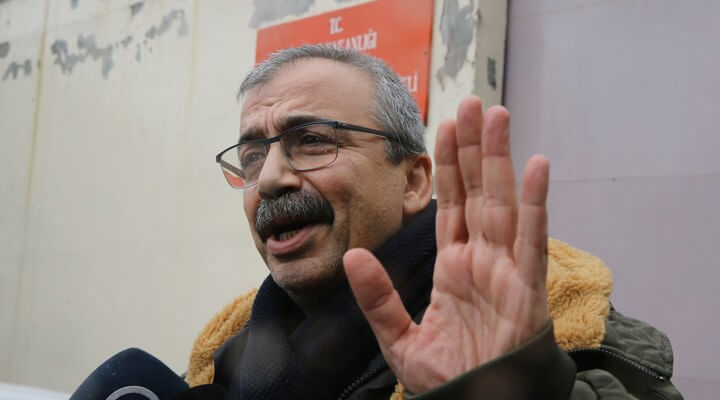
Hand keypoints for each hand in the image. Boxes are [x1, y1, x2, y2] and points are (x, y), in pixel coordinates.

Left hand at [343, 96, 550, 392]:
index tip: (445, 127)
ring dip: (501, 159)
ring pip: (504, 202)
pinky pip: (532, 238)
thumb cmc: (449, 379)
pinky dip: (536, 202)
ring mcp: (506, 269)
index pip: (452, 204)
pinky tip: (536, 165)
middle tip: (473, 103)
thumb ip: (377, 298)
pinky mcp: (527, 287)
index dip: (450, 166)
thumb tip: (351, 257)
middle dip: (474, 148)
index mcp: (454, 268)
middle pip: (479, 191)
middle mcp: (482, 260)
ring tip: (498, 115)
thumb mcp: (399, 338)